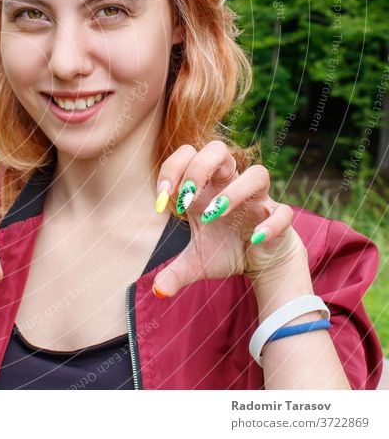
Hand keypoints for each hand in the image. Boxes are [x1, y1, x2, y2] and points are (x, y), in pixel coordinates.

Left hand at [151, 141, 306, 297]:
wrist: (261, 263)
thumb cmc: (226, 250)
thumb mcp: (196, 263)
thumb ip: (175, 272)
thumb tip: (157, 291)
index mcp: (207, 188)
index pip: (188, 155)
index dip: (172, 169)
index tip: (161, 200)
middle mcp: (230, 186)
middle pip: (218, 150)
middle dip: (198, 168)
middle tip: (185, 197)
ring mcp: (258, 200)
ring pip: (257, 174)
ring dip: (233, 192)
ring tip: (213, 214)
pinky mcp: (279, 217)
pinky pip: (283, 212)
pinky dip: (270, 224)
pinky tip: (253, 239)